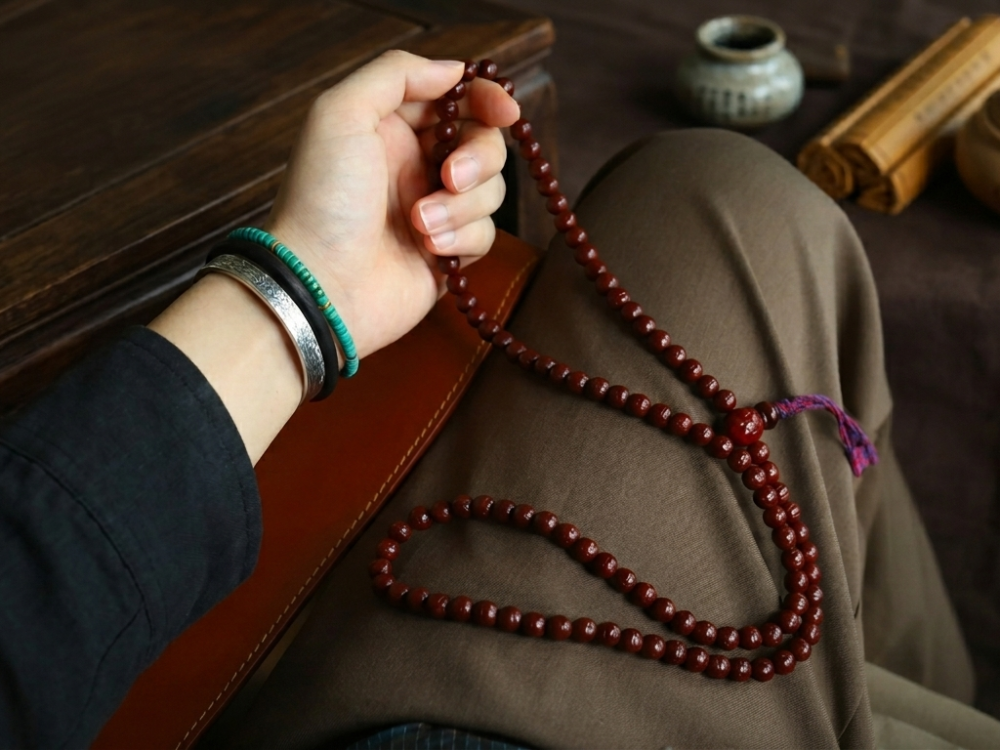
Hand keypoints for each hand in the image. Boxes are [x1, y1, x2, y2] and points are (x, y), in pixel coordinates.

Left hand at [265, 50, 520, 362]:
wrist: (322, 283)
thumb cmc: (322, 201)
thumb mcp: (341, 113)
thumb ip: (396, 75)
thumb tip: (453, 70)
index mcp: (392, 128)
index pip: (457, 100)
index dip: (486, 100)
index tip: (505, 111)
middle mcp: (416, 165)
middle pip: (484, 143)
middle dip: (478, 158)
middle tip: (449, 179)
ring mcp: (435, 210)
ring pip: (491, 190)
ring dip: (460, 206)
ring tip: (418, 224)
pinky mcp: (448, 251)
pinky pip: (485, 233)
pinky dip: (461, 238)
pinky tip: (427, 250)